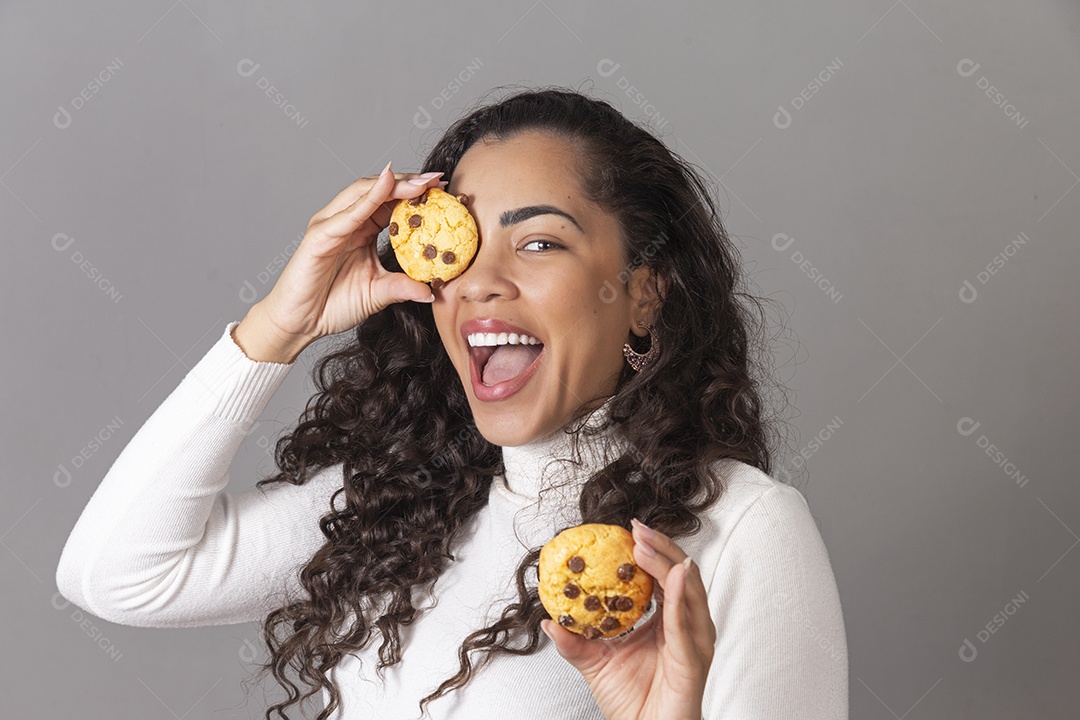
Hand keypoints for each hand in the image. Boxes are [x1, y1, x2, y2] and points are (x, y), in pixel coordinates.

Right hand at [255, 162, 445, 344]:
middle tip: (437, 178)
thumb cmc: (333, 304)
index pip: (390, 201)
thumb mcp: (379, 294)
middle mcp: (346, 221)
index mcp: (361, 229)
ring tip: (420, 181)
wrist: (301, 323)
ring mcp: (331, 225)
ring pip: (363, 192)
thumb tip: (433, 291)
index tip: (442, 187)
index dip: (415, 192)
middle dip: (409, 181)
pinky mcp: (319, 236)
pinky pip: (347, 214)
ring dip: (393, 184)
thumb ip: (403, 286)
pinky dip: (367, 198)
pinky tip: (387, 185)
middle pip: (379, 190)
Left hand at [541, 518, 715, 719]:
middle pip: (681, 575)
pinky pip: (686, 622)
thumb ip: (573, 641)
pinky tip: (673, 575)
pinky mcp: (694, 659)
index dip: (651, 551)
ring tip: (645, 545)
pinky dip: (679, 595)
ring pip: (688, 590)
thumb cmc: (630, 704)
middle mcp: (686, 627)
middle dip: (661, 547)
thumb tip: (547, 621)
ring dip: (667, 562)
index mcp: (667, 622)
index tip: (628, 531)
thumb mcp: (595, 664)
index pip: (664, 576)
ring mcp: (694, 642)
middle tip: (636, 529)